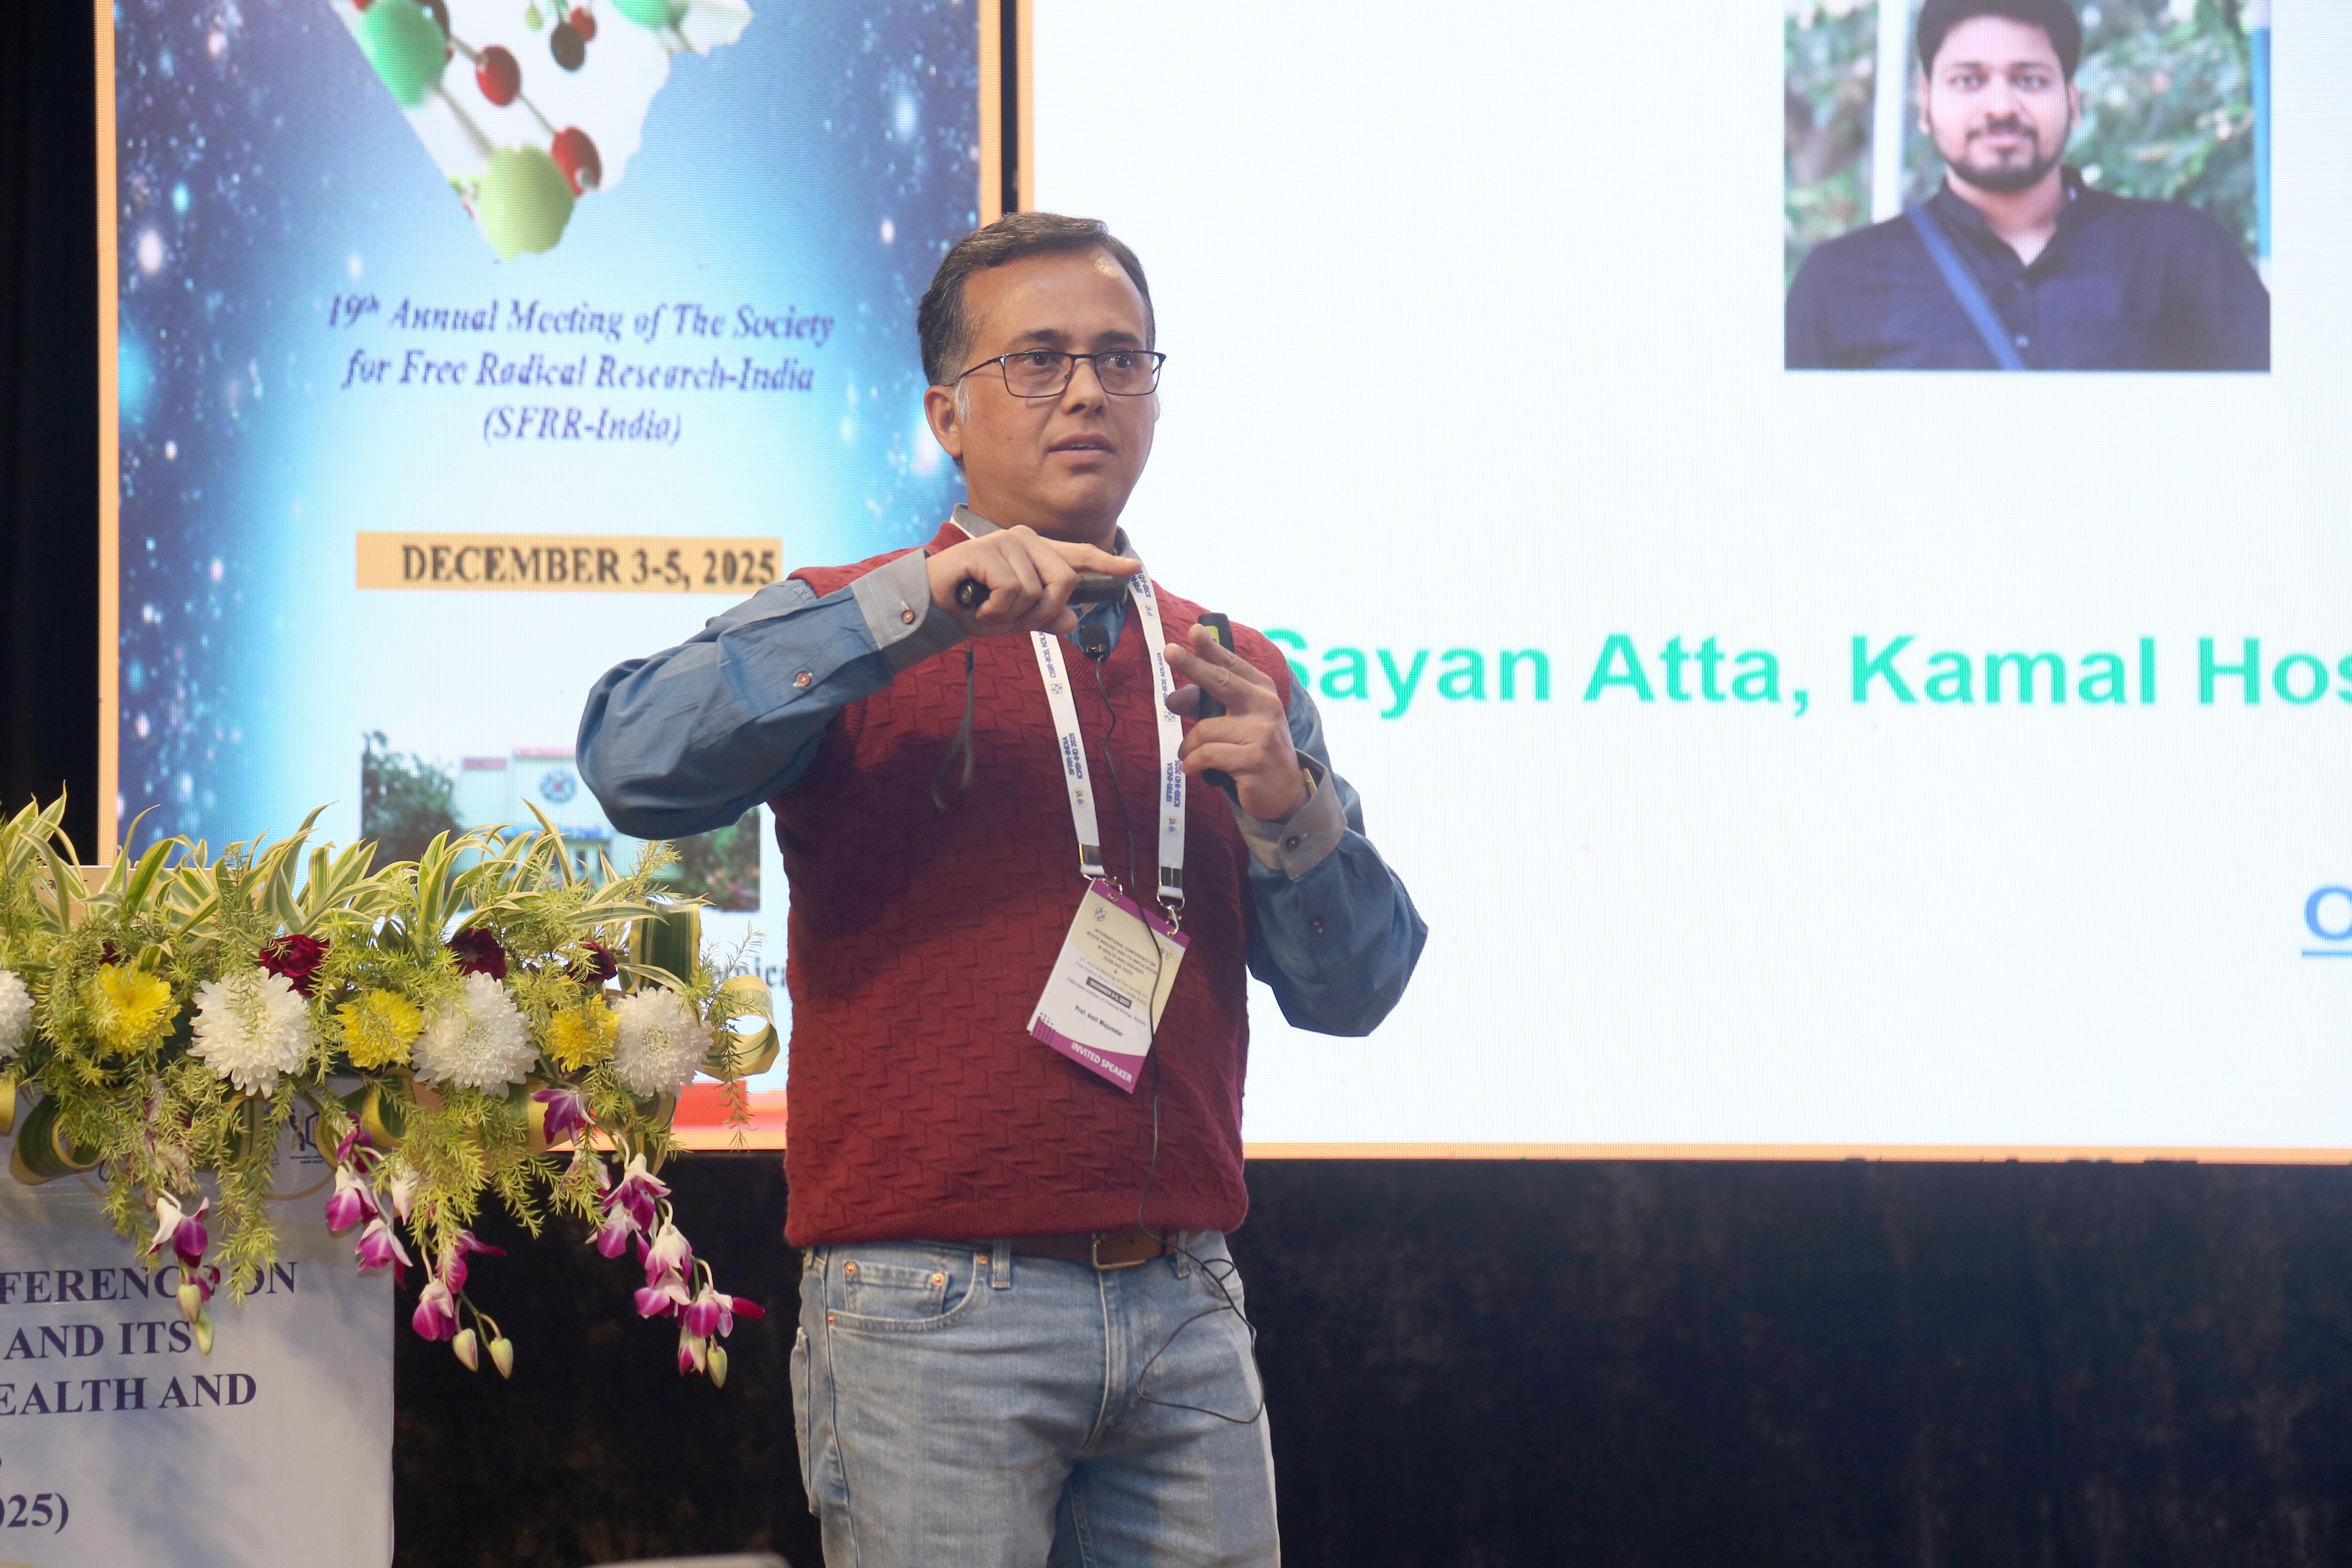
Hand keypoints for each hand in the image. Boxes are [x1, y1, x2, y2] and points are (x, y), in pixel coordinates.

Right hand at [926, 526, 1138, 637]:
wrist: (930, 606)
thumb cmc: (972, 606)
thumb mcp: (1013, 618)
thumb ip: (1043, 617)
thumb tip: (1072, 621)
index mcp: (1034, 551)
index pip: (1078, 556)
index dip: (1107, 563)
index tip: (1134, 568)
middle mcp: (1024, 539)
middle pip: (1065, 580)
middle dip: (1044, 611)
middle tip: (1013, 618)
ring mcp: (1005, 542)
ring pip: (1038, 591)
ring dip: (1012, 614)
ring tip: (987, 609)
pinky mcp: (986, 551)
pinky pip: (1013, 591)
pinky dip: (995, 610)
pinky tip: (976, 605)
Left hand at [1164, 623, 1306, 820]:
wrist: (1285, 790)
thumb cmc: (1253, 749)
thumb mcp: (1232, 723)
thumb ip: (1204, 707)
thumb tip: (1171, 698)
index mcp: (1262, 690)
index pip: (1231, 665)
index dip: (1211, 648)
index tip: (1193, 631)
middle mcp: (1265, 705)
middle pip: (1221, 681)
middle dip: (1193, 666)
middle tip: (1169, 651)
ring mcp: (1262, 732)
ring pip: (1204, 729)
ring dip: (1188, 747)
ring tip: (1190, 757)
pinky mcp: (1254, 759)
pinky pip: (1207, 754)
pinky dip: (1192, 763)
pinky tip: (1193, 769)